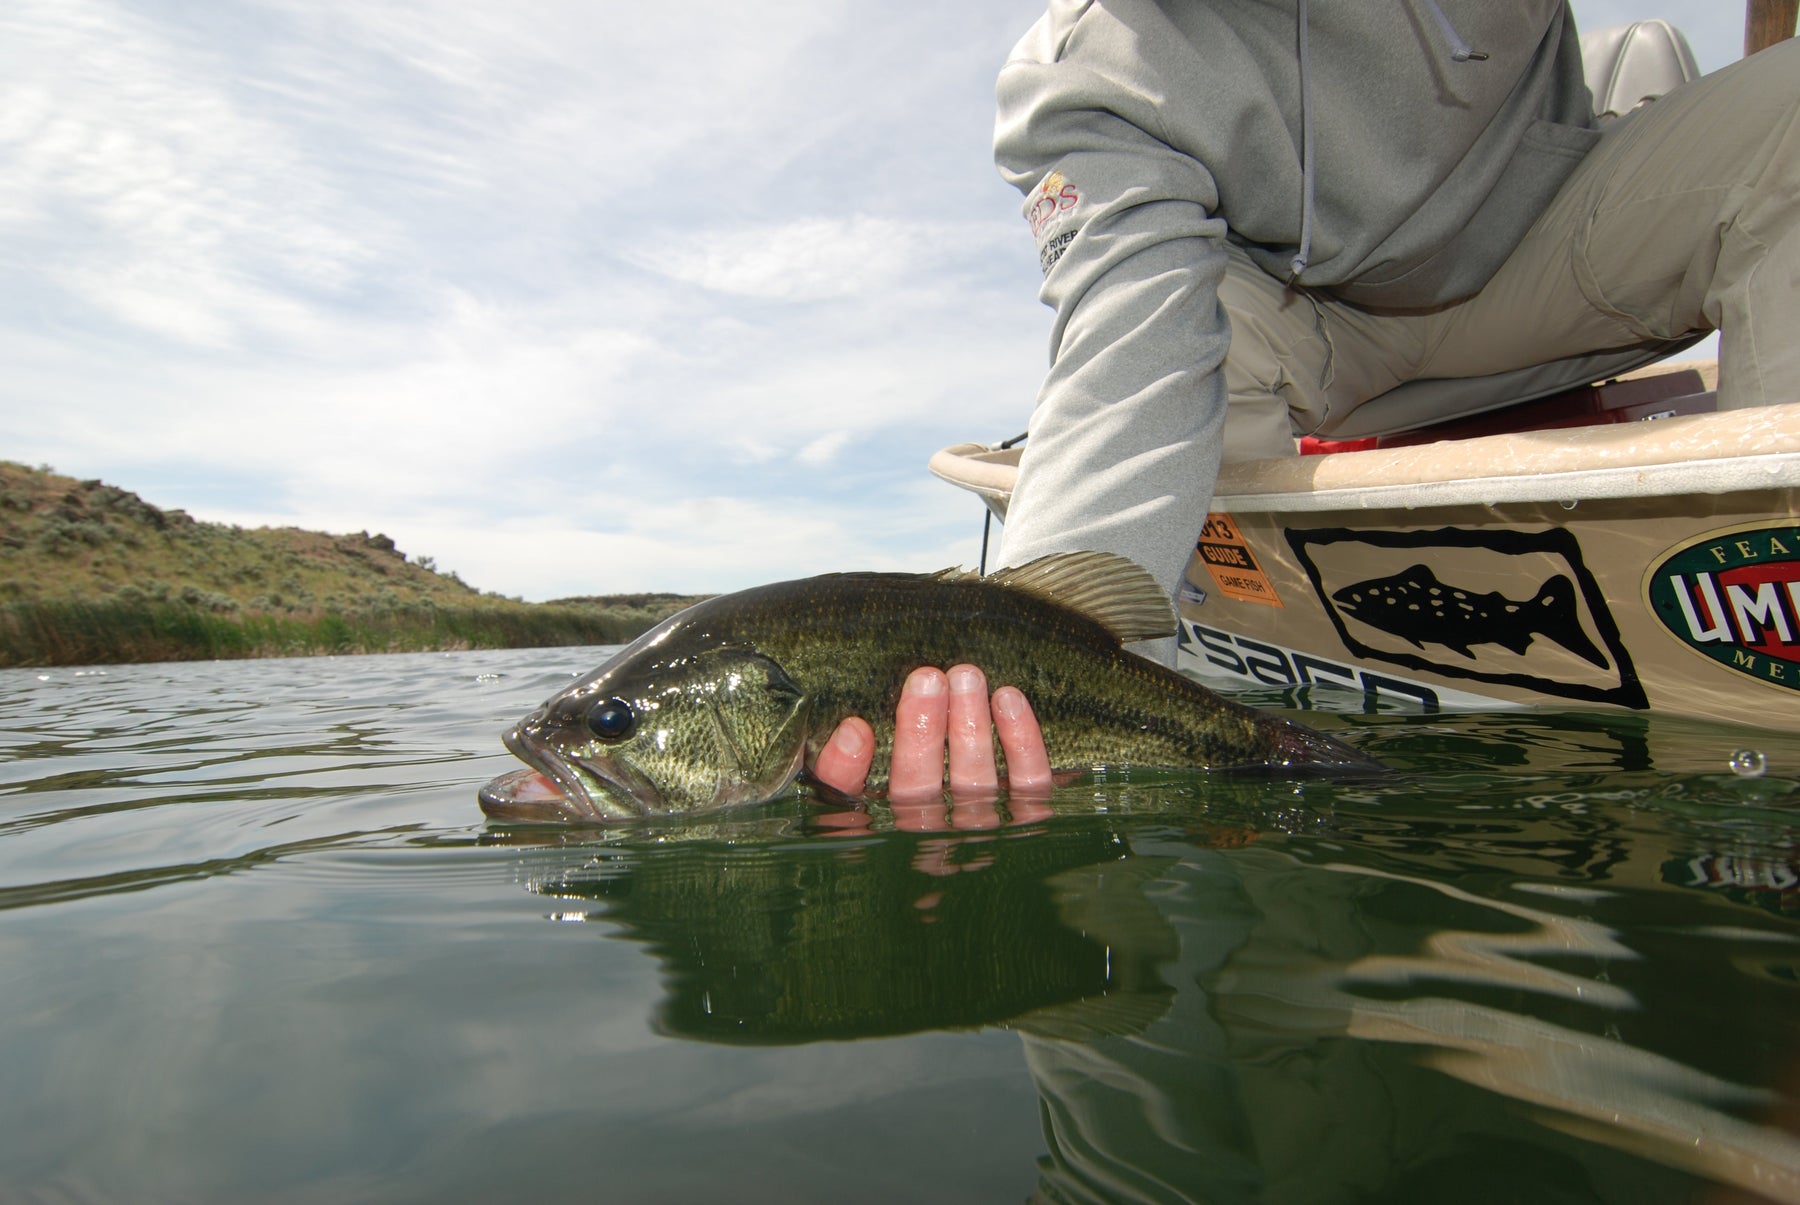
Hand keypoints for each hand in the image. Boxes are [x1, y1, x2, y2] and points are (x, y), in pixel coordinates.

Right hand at [810, 665, 1053, 827]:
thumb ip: (841, 771)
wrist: (976, 882)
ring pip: (975, 781)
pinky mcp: (1028, 818)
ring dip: (970, 727)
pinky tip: (1008, 698)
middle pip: (920, 790)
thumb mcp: (854, 796)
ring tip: (966, 677)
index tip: (854, 728)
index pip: (853, 807)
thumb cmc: (907, 806)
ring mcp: (982, 834)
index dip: (848, 770)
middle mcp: (929, 844)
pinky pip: (1030, 783)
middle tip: (927, 680)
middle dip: (922, 732)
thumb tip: (853, 732)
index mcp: (882, 833)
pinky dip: (1022, 740)